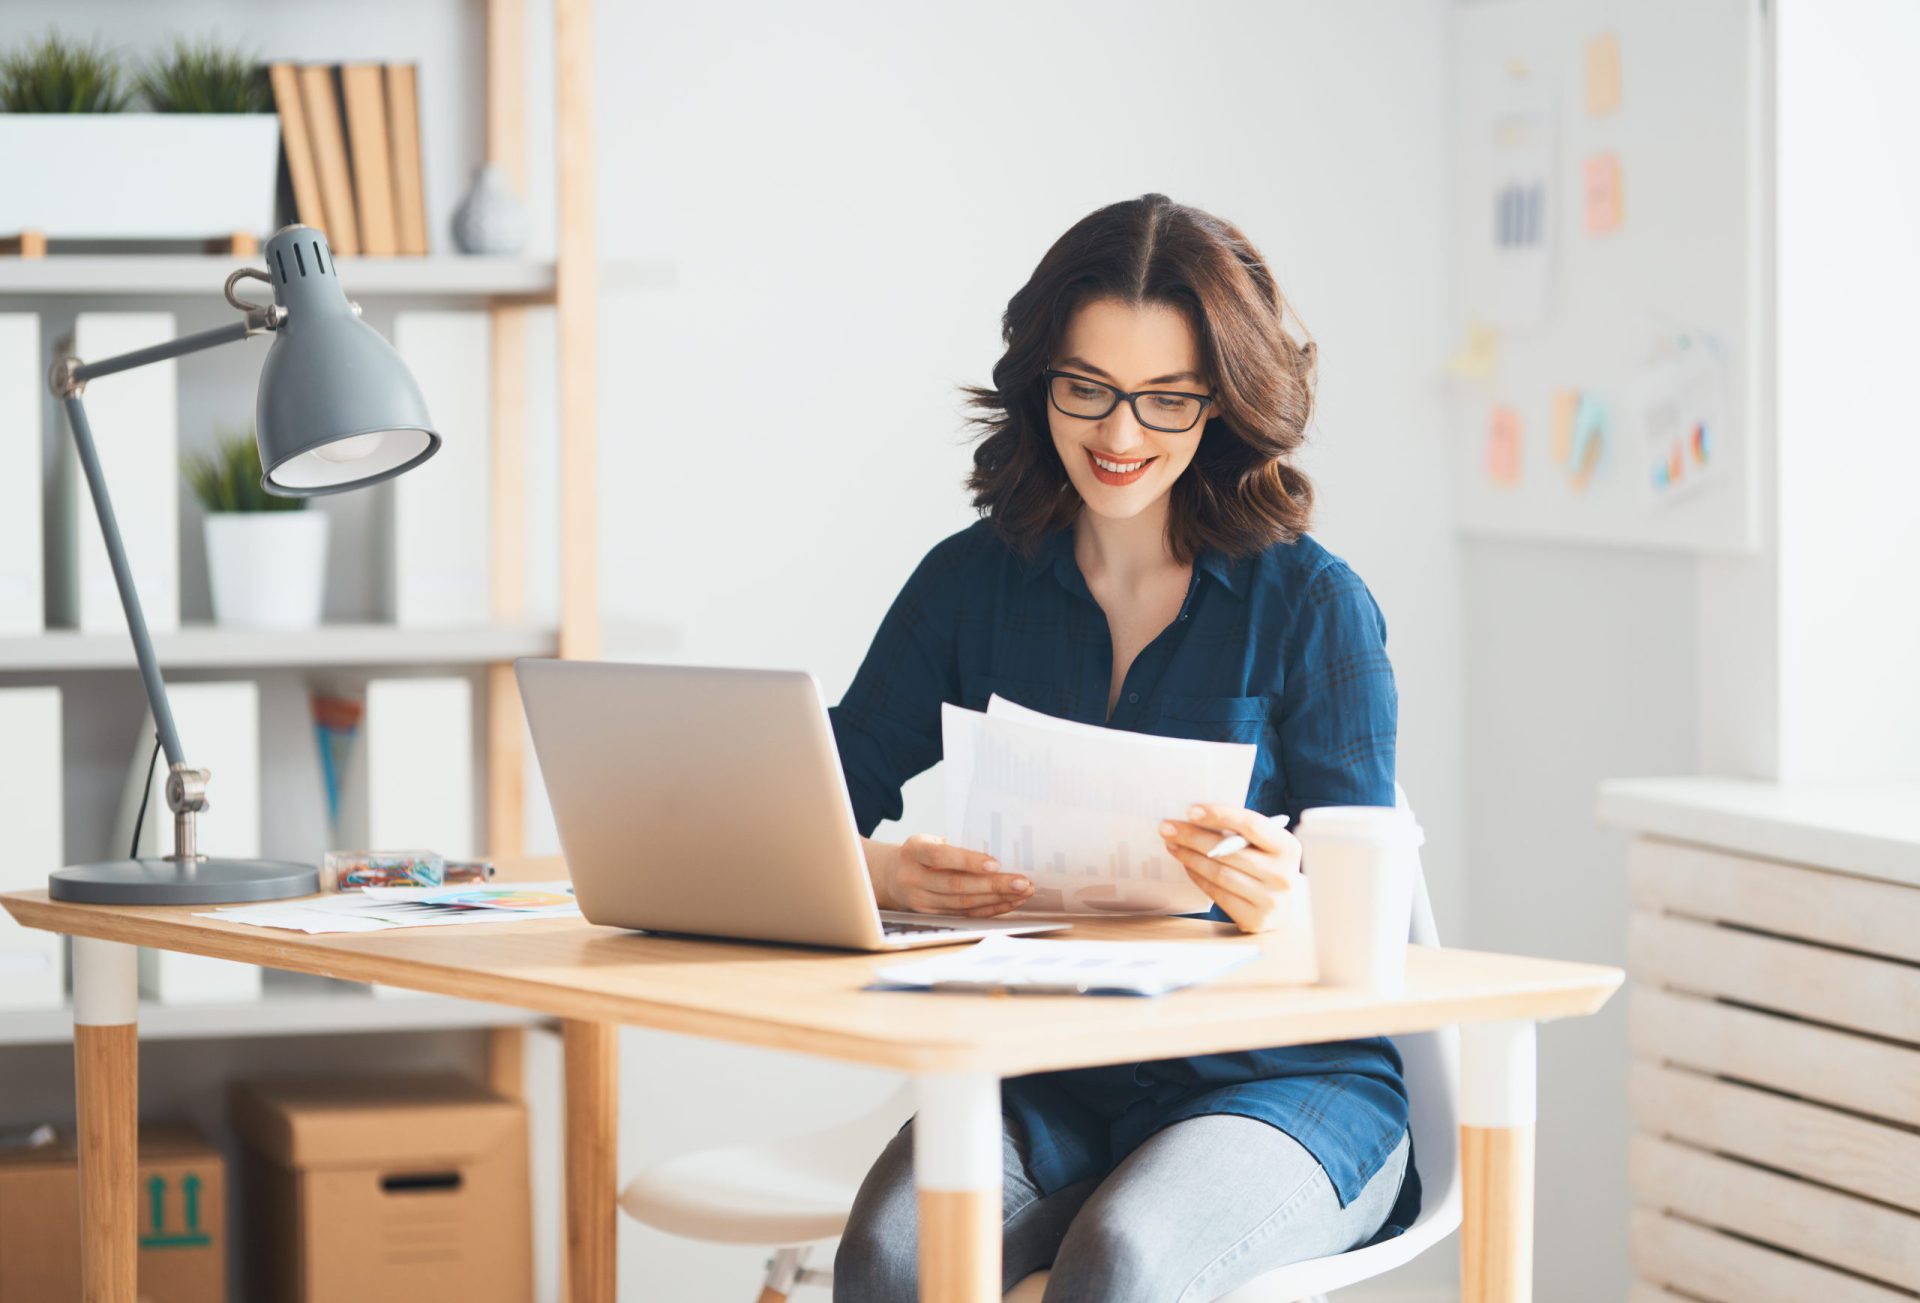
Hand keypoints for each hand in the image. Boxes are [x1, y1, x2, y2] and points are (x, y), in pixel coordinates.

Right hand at [883, 834, 1034, 917]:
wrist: (889, 876)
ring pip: (963, 903)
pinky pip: (965, 914)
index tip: (996, 864)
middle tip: (1022, 882)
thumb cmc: (920, 853)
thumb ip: (955, 845)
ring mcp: (921, 900)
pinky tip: (1009, 903)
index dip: (968, 861)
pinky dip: (990, 909)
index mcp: (914, 851)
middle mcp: (914, 878)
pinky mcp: (932, 915)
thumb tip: (999, 851)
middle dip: (993, 885)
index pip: (941, 858)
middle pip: (956, 886)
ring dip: (997, 899)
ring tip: (1022, 893)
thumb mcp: (929, 841)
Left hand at [1159, 804, 1300, 933]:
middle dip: (1193, 837)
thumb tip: (1197, 818)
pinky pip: (1217, 893)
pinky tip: (1187, 865)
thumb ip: (1242, 833)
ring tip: (1172, 844)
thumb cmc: (1268, 866)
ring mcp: (1270, 900)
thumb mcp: (1266, 847)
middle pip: (1228, 851)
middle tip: (1167, 827)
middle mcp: (1282, 875)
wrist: (1286, 908)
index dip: (1220, 815)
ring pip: (1219, 873)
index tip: (1191, 810)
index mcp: (1288, 847)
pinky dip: (1198, 877)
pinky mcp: (1254, 920)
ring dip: (1190, 857)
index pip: (1251, 825)